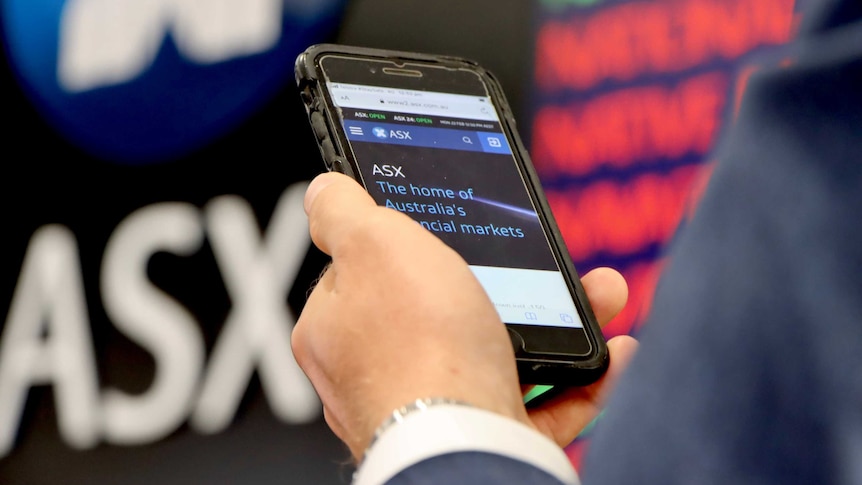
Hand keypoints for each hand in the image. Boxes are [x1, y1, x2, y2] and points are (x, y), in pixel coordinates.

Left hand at [292, 172, 637, 458]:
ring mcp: (432, 403)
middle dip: (507, 274)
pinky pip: (536, 401)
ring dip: (559, 318)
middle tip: (541, 256)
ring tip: (599, 295)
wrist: (465, 442)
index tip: (453, 229)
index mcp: (340, 325)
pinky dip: (577, 377)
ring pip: (500, 349)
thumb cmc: (417, 344)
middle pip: (446, 305)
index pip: (370, 270)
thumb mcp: (374, 243)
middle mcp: (380, 369)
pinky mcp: (482, 432)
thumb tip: (326, 189)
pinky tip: (609, 355)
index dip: (413, 241)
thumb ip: (344, 211)